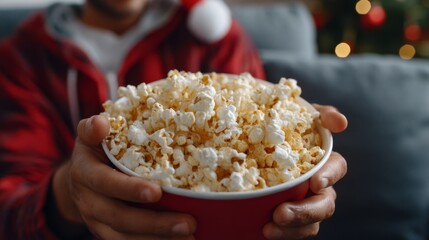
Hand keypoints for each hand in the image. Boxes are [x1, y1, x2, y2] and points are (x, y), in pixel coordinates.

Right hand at [51, 115, 195, 239]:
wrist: (79, 177)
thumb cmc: (95, 149)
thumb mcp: (90, 135)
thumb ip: (93, 129)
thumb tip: (101, 122)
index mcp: (85, 173)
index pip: (106, 183)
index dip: (129, 189)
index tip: (157, 192)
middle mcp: (89, 201)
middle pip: (119, 217)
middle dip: (154, 223)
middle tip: (188, 223)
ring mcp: (97, 221)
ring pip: (124, 237)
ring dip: (157, 239)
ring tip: (189, 236)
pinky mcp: (106, 233)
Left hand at [263, 104, 347, 238]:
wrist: (257, 141)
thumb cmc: (286, 127)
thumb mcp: (302, 115)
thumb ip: (323, 114)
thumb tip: (340, 123)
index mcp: (323, 161)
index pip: (337, 167)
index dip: (330, 175)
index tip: (315, 182)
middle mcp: (319, 186)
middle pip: (324, 204)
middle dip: (306, 211)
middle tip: (280, 213)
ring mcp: (304, 203)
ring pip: (310, 223)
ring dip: (292, 229)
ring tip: (269, 228)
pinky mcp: (289, 217)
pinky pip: (291, 232)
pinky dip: (281, 234)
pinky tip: (263, 230)